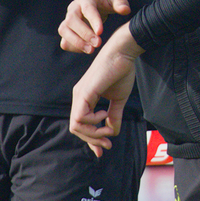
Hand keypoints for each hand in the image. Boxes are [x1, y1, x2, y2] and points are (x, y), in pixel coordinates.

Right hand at [59, 0, 132, 53]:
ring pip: (64, 30)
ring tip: (91, 50)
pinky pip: (64, 39)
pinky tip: (85, 49)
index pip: (87, 8)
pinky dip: (72, 46)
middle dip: (84, 34)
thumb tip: (125, 10)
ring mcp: (68, 18)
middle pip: (71, 20)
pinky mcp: (67, 28)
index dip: (93, 21)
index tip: (100, 32)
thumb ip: (121, 1)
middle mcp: (74, 7)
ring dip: (76, 42)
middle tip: (98, 43)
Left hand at [69, 22, 141, 155]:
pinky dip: (93, 122)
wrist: (123, 54)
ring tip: (108, 128)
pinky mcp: (84, 93)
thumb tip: (112, 132)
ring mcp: (80, 95)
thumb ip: (114, 116)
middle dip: (92, 140)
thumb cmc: (121, 72)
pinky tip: (104, 113)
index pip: (81, 125)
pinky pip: (80, 117)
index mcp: (85, 99)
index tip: (105, 147)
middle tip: (107, 144)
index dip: (91, 139)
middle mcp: (78, 98)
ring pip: (76, 126)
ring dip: (94, 133)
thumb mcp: (118, 100)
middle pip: (76, 128)